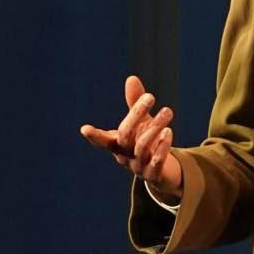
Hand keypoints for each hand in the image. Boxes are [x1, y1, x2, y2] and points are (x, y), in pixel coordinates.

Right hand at [79, 74, 182, 196]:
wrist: (162, 173)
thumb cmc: (145, 143)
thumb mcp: (141, 123)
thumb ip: (135, 104)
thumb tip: (131, 78)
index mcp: (116, 145)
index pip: (103, 140)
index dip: (94, 135)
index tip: (85, 129)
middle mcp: (124, 156)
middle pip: (126, 136)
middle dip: (137, 115)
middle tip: (150, 96)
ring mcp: (138, 167)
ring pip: (142, 147)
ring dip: (155, 127)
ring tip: (168, 111)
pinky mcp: (154, 175)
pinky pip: (156, 162)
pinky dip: (162, 147)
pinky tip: (168, 132)